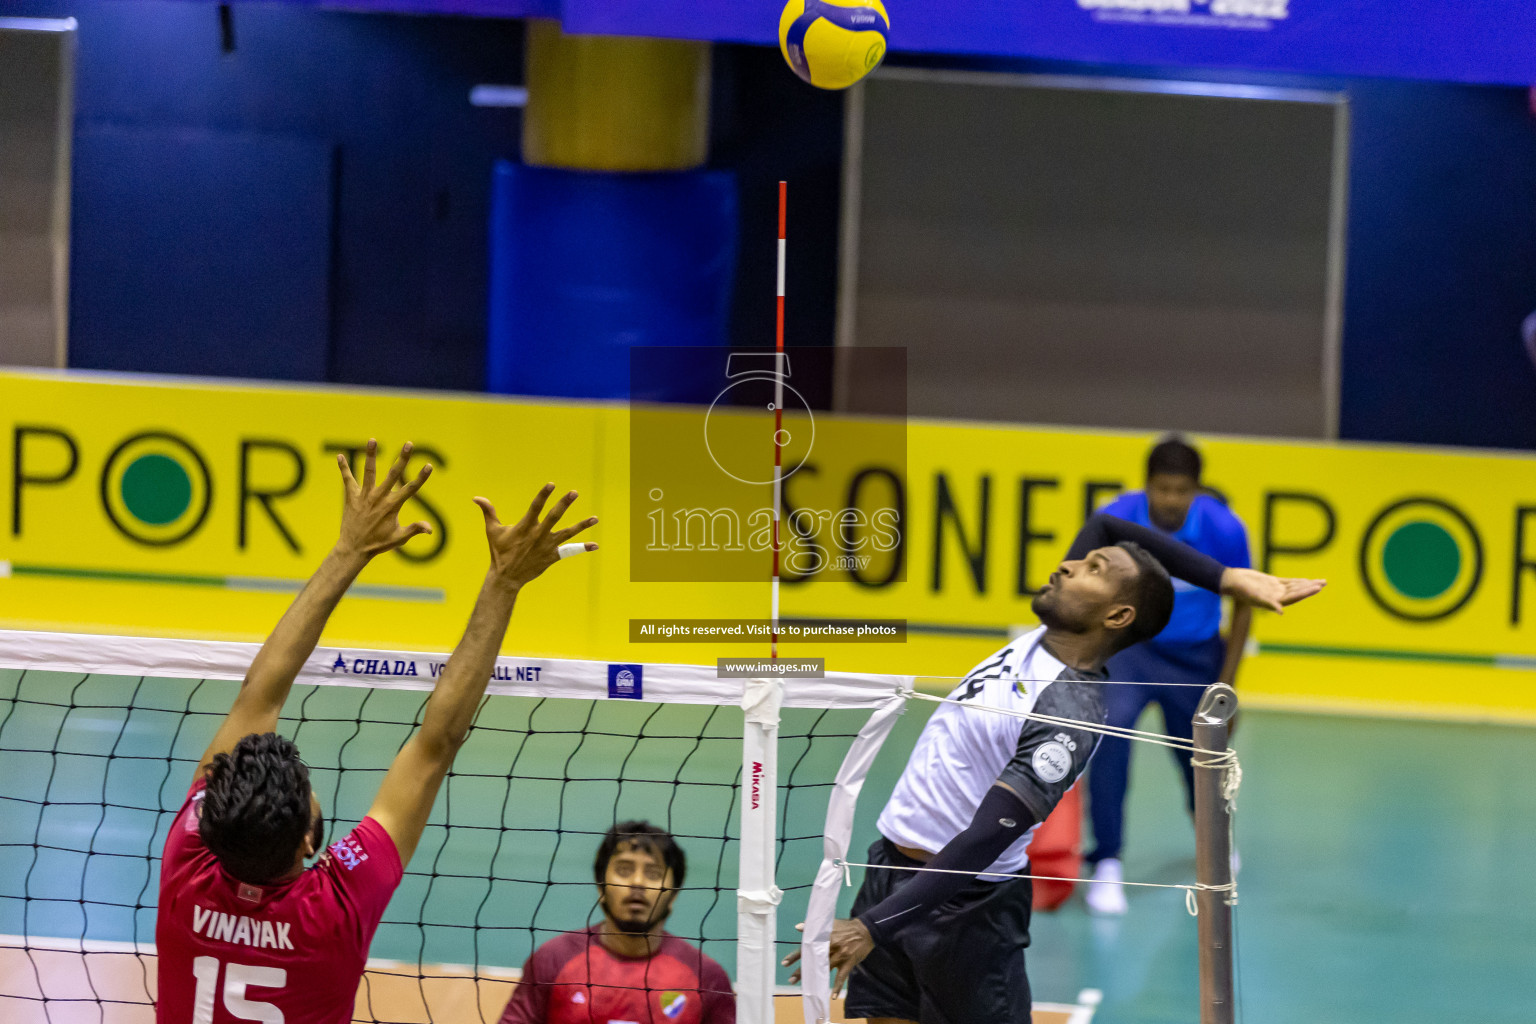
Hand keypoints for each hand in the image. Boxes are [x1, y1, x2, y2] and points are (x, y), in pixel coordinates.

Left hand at [335, 439, 432, 558]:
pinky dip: (343, 468)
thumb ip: (414, 529)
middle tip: (409, 444)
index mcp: (392, 506)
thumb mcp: (399, 538)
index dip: (421, 477)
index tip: (429, 465)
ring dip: (370, 455)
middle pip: (393, 474)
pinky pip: (347, 480)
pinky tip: (339, 456)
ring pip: (368, 471)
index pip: (411, 488)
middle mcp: (379, 497)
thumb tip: (430, 528)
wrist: (354, 549)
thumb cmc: (378, 544)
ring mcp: (364, 496)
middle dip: (402, 458)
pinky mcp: (351, 497)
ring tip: (372, 440)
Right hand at [475, 483, 597, 590]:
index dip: (543, 495)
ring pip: (567, 533)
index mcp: (525, 527)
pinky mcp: (552, 556)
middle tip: (574, 493)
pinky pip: (569, 551)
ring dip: (581, 525)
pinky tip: (595, 545)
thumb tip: (476, 497)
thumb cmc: (499, 552)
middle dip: (564, 504)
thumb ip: (488, 512)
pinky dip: (582, 548)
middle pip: (554, 516)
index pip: (536, 507)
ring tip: (595, 518)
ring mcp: (547, 546)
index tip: (552, 484)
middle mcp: (538, 535)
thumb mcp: (492, 531)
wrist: (507, 577)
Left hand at [781, 918, 874, 996]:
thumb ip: (814, 927)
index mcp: (824, 937)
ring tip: (805, 988)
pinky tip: (833, 996)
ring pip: (824, 969)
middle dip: (801, 970)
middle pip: (813, 960)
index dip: (795, 955)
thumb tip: (798, 927)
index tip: (785, 963)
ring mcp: (840, 956)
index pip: (806, 947)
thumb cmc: (846, 927)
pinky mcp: (848, 963)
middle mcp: (830, 947)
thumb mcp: (830, 924)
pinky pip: (841, 977)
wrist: (866, 931)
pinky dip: (837, 987)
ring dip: (815, 979)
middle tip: (791, 979)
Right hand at [1219, 568, 1325, 612]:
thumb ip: (1268, 603)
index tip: (1318, 587)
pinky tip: (1306, 580)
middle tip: (1324, 583)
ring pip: (1295, 586)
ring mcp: (1275, 589)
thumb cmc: (1240, 590)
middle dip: (1311, 587)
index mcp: (1275, 601)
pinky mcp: (1271, 582)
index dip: (1306, 592)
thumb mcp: (1254, 596)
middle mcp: (1277, 596)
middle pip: (1298, 591)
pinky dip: (1298, 581)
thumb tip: (1281, 611)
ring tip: (1321, 582)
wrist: (1231, 582)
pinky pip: (1288, 582)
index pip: (1295, 596)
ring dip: (1307, 584)